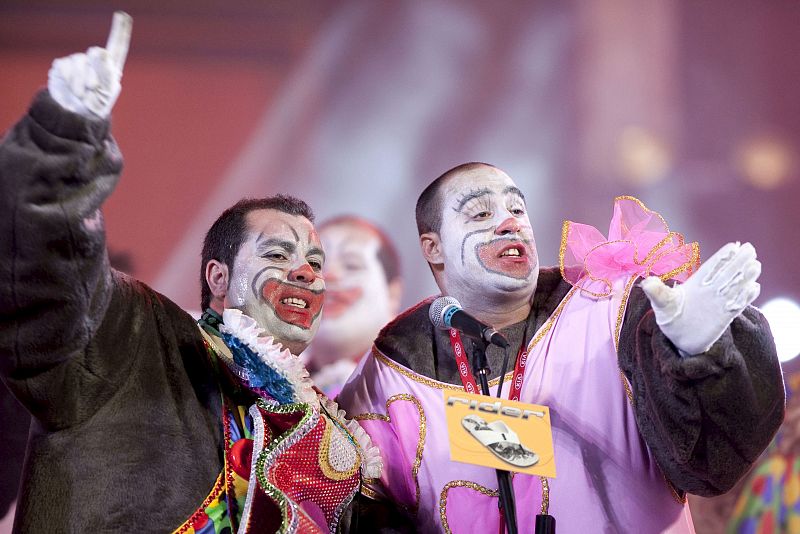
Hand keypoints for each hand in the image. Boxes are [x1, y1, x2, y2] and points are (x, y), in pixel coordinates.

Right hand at [47, 11, 131, 117]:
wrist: (74, 117)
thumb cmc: (95, 107)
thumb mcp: (106, 93)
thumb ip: (106, 73)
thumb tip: (100, 52)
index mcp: (110, 68)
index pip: (117, 46)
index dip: (120, 30)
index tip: (123, 15)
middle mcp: (94, 62)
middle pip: (96, 54)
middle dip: (95, 74)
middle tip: (93, 90)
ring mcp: (77, 62)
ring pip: (79, 61)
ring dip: (80, 82)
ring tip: (82, 94)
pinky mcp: (62, 66)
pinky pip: (65, 66)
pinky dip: (69, 80)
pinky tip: (71, 89)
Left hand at [640, 242, 760, 355]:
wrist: (679, 339)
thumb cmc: (670, 317)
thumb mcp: (662, 304)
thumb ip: (657, 293)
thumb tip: (646, 282)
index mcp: (696, 283)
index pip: (711, 267)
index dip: (722, 257)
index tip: (733, 246)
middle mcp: (710, 290)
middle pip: (727, 273)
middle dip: (738, 261)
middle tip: (750, 248)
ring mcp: (719, 302)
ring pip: (735, 286)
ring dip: (746, 276)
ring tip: (755, 265)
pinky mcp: (725, 316)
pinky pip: (738, 304)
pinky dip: (746, 297)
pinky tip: (754, 288)